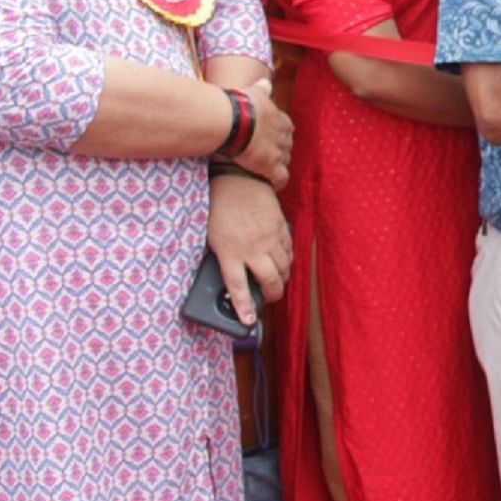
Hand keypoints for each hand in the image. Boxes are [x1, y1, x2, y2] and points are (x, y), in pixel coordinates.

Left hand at [208, 171, 289, 324]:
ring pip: (284, 268)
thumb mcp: (211, 236)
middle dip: (272, 295)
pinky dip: (288, 260)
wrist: (237, 180)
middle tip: (269, 298)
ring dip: (282, 278)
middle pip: (270, 282)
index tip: (248, 320)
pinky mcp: (280, 229)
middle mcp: (252, 250)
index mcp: (230, 253)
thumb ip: (221, 257)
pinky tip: (282, 261)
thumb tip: (229, 275)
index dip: (244, 307)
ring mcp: (269, 239)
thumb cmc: (218, 208)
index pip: (238, 288)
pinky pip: (289, 251)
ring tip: (276, 281)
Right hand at [233, 78, 293, 187]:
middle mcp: (282, 135)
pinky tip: (272, 184)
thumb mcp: (251, 92)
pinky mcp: (270, 166)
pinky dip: (278, 182)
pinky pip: (281, 177)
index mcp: (279, 118)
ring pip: (285, 160)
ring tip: (268, 170)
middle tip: (268, 155)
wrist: (232, 120)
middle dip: (280, 150)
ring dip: (278, 165)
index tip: (271, 137)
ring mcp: (278, 151)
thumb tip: (266, 81)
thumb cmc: (237, 104)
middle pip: (287, 145)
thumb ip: (260, 89)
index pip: (287, 127)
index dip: (280, 133)